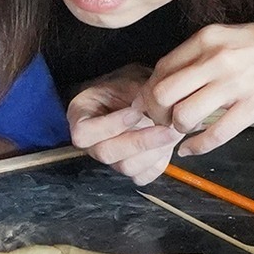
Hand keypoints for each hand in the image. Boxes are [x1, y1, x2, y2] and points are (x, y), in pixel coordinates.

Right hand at [66, 66, 182, 184]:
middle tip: (167, 129)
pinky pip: (142, 176)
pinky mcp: (129, 168)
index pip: (84, 133)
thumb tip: (155, 107)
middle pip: (107, 153)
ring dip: (153, 152)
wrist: (134, 96)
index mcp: (81, 116)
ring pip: (126, 168)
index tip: (135, 112)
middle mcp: (91, 142)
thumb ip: (138, 92)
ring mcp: (110, 158)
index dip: (110, 126)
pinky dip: (158, 163)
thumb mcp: (129, 78)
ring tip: (172, 133)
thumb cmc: (126, 85)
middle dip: (140, 142)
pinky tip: (167, 145)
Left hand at [144, 19, 253, 155]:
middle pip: (162, 93)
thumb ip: (206, 53)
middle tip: (164, 122)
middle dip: (156, 114)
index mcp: (208, 37)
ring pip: (184, 115)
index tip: (154, 104)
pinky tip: (192, 149)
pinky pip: (215, 133)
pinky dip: (198, 146)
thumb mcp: (235, 35)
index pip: (161, 68)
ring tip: (183, 133)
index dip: (151, 91)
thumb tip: (178, 76)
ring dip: (177, 130)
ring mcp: (235, 82)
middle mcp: (216, 57)